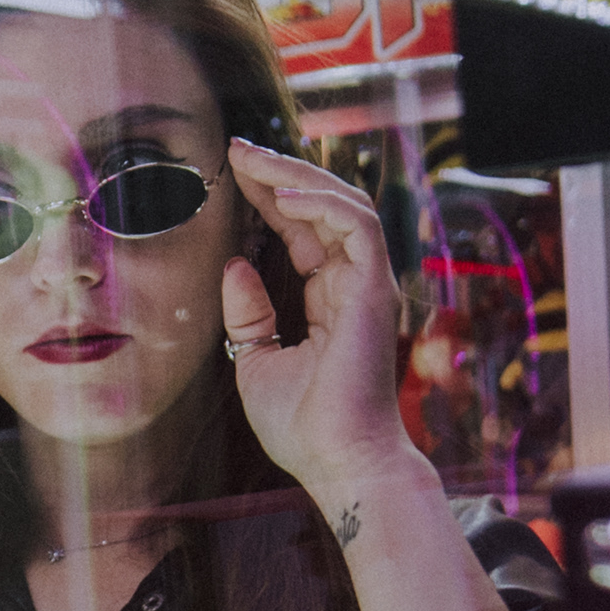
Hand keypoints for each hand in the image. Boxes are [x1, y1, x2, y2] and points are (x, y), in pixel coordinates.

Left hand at [221, 141, 421, 505]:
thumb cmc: (304, 426)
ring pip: (343, 205)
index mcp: (330, 299)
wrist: (339, 461)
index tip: (234, 172)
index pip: (303, 230)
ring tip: (253, 160)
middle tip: (238, 149)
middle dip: (281, 173)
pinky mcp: (375, 290)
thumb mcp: (256, 362)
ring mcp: (368, 285)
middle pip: (322, 208)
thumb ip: (248, 314)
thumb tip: (236, 266)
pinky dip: (320, 204)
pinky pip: (356, 226)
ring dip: (297, 177)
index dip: (271, 196)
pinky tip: (281, 195)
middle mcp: (353, 285)